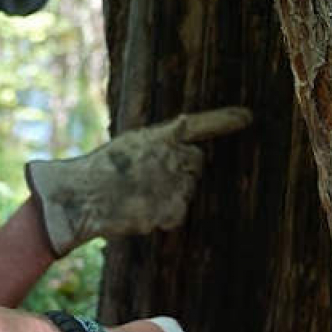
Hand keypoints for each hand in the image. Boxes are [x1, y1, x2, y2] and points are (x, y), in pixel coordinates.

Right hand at [25, 106, 251, 255]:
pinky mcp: (172, 211)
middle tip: (151, 175)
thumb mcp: (132, 144)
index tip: (248, 116)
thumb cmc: (102, 169)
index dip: (225, 120)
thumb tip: (184, 130)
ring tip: (140, 192)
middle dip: (182, 169)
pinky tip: (142, 208)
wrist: (83, 197)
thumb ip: (162, 140)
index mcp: (161, 136)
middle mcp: (173, 158)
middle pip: (195, 163)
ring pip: (187, 190)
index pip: (200, 125)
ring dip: (171, 193)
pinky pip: (177, 213)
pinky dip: (163, 215)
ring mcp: (175, 186)